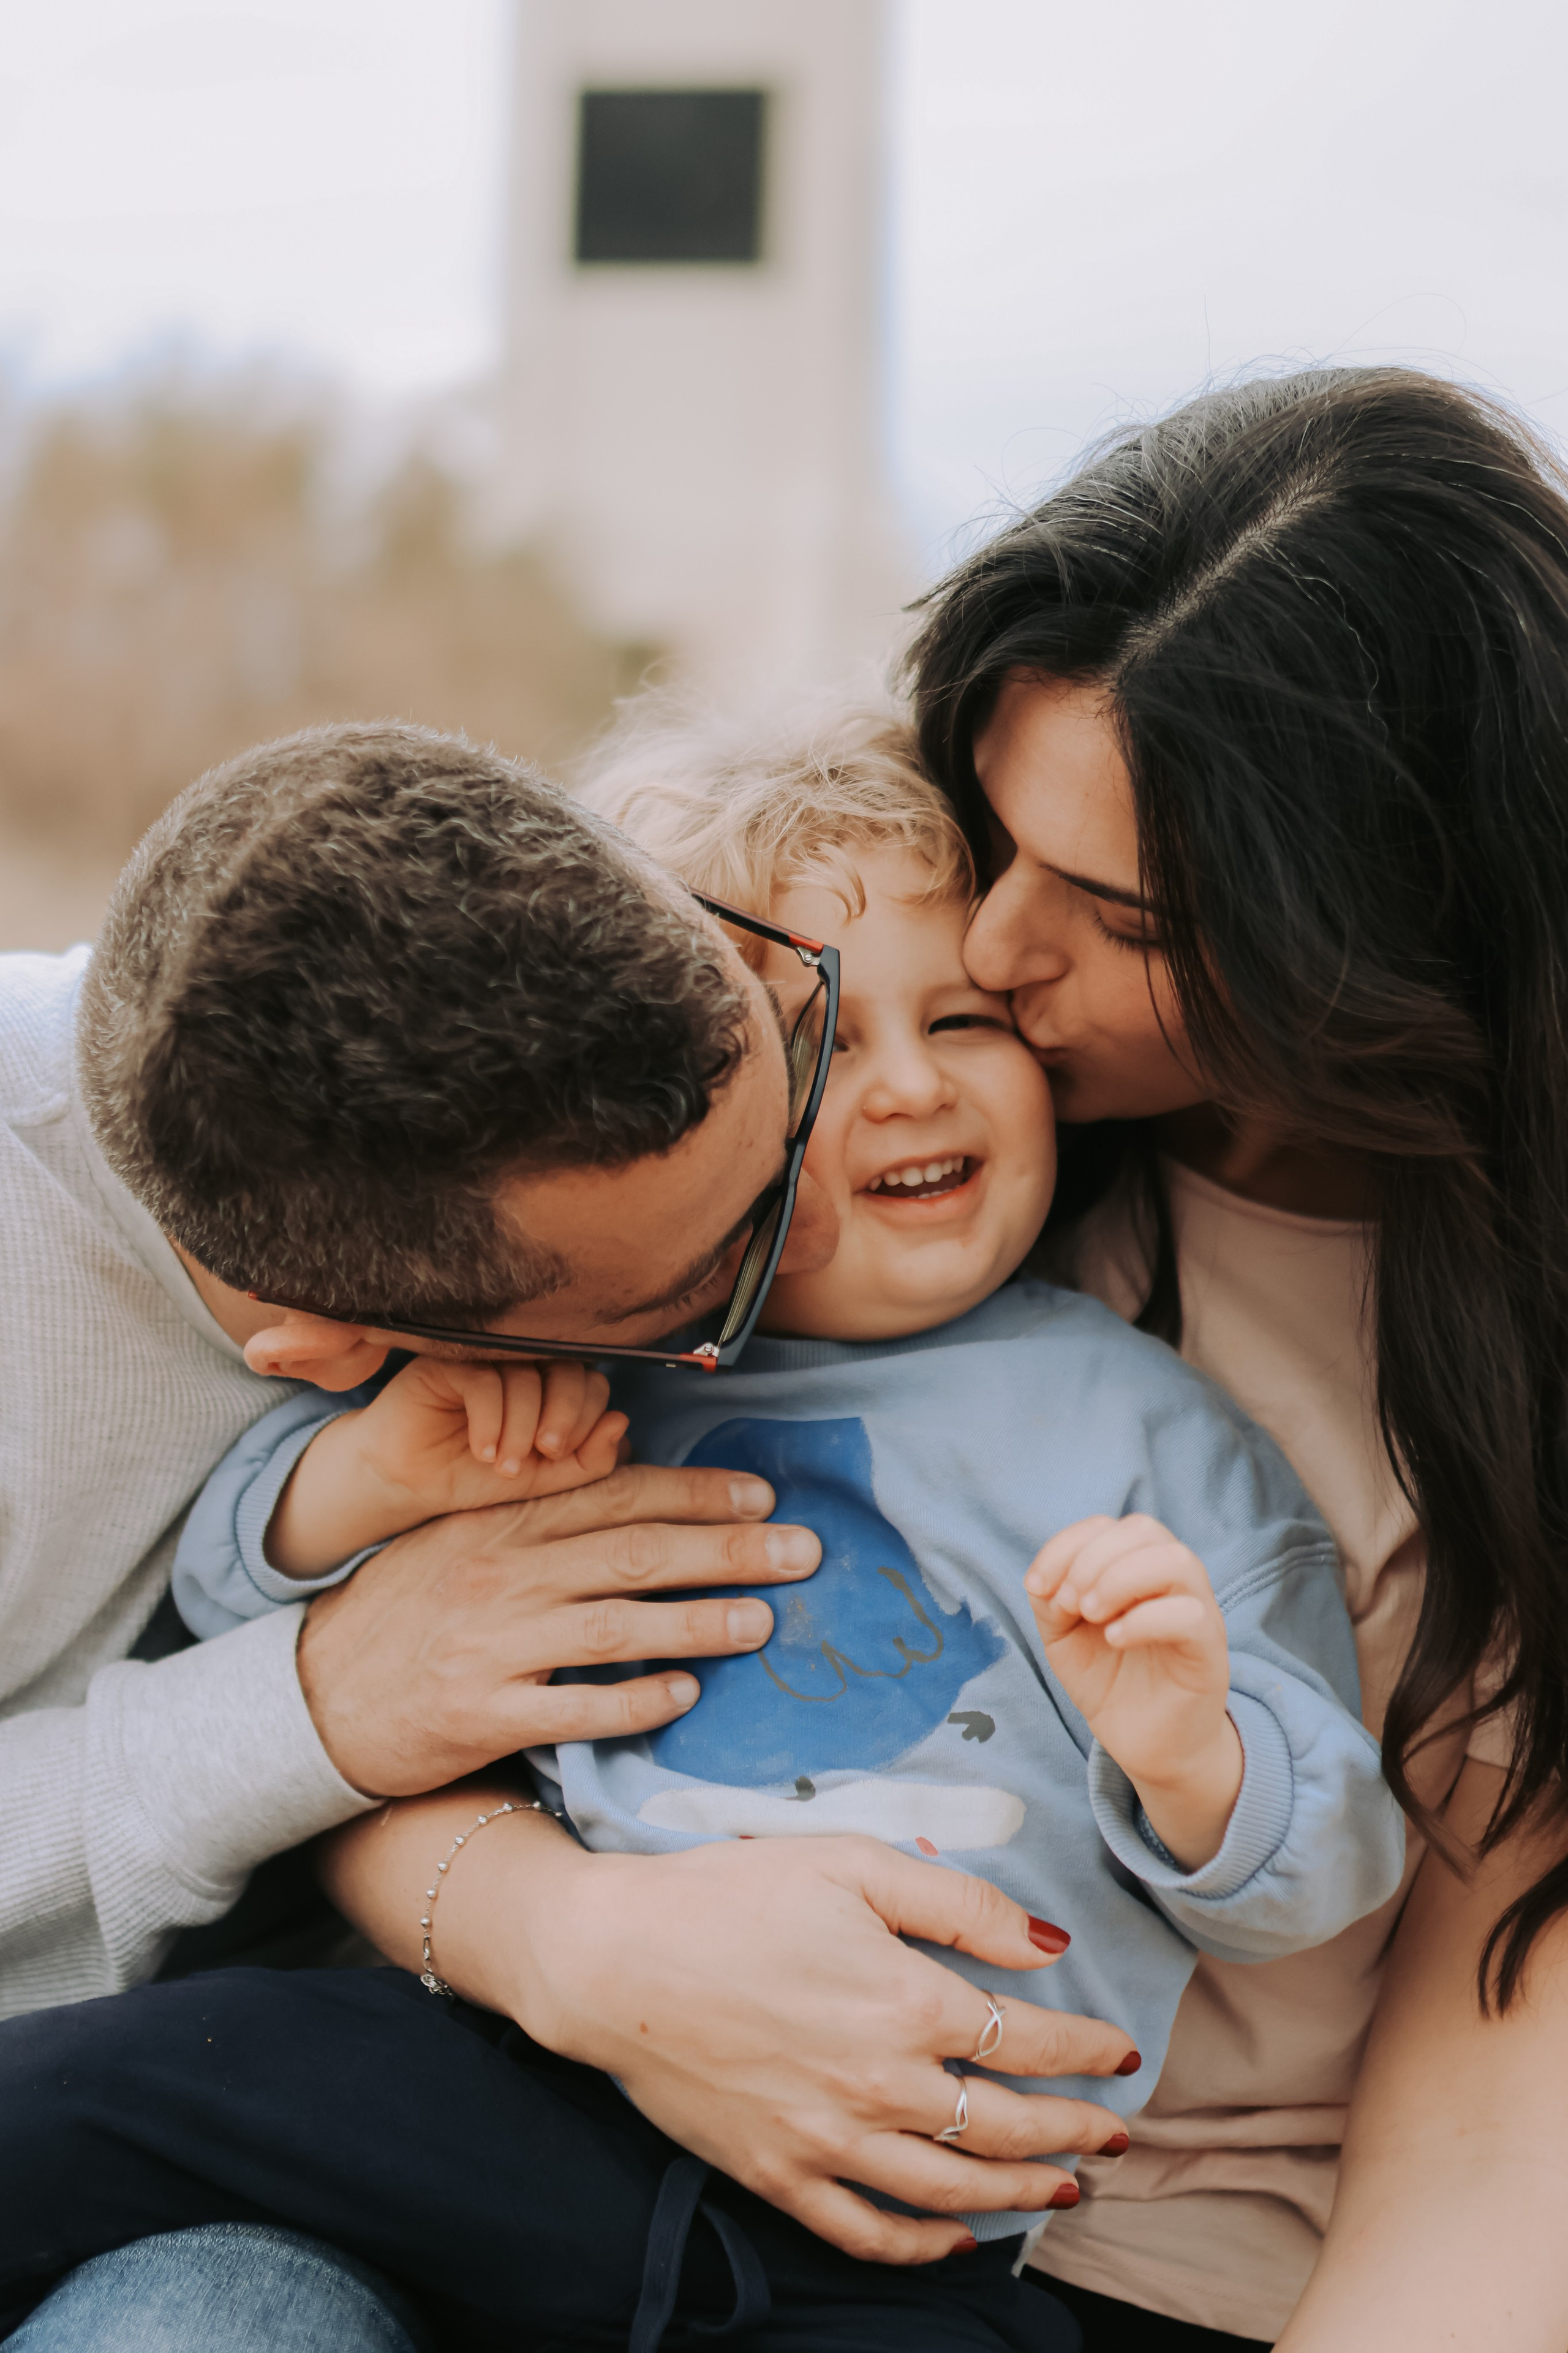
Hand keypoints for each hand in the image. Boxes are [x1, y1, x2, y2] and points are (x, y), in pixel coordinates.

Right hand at [268, 1357, 625, 1576]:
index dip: (587, 1419)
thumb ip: (588, 1459)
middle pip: (568, 1370)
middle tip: (544, 1454)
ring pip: (527, 1376)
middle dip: (564, 1416)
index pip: (593, 1385)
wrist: (410, 1484)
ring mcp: (487, 1360)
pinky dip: (490, 1419)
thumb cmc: (477, 1479)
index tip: (561, 1456)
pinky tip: (481, 1450)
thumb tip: (622, 1421)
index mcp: (554, 1389)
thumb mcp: (543, 1481)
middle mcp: (525, 1366)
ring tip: (502, 1466)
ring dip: (520, 1427)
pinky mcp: (449, 1363)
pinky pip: (484, 1379)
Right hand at [295, 1462, 821, 1795]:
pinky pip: (574, 1707)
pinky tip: (685, 1695)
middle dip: (727, 1551)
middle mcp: (502, 1573)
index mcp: (503, 1522)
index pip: (617, 1495)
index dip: (697, 1494)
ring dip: (699, 1622)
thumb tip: (630, 1473)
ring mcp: (491, 1644)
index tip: (763, 1497)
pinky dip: (635, 1699)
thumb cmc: (405, 1614)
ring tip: (765, 1622)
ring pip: (616, 1625)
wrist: (311, 1697)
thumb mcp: (462, 1540)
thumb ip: (541, 1513)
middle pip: (635, 1553)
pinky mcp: (479, 1713)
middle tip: (802, 1552)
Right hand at [323, 1802, 1140, 2265]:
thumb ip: (958, 1902)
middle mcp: (880, 2086)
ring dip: (1022, 2195)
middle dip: (1075, 2132)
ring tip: (1068, 2187)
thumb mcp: (852, 1862)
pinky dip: (922, 2244)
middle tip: (1117, 2131)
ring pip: (952, 2192)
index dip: (1086, 2048)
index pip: (1029, 2040)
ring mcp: (828, 2140)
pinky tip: (956, 2238)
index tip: (1122, 2050)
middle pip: (1006, 2129)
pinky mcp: (777, 2173)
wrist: (610, 1958)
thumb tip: (1047, 1939)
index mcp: (906, 2001)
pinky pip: (866, 2231)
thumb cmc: (728, 1894)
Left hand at [1026, 1513, 1242, 1866]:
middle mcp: (1173, 1581)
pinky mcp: (1211, 1651)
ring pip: (1177, 1559)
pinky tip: (1115, 1640)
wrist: (1146, 1745)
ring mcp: (1199, 1611)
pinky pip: (1190, 1614)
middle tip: (1070, 1605)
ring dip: (1120, 1579)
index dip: (1065, 1545)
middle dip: (1092, 1559)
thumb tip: (1044, 1580)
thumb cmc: (1110, 1681)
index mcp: (1137, 1568)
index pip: (1107, 1525)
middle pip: (1144, 1528)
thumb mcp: (1064, 1636)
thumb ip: (1051, 1601)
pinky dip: (1144, 1620)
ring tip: (1091, 1616)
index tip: (1037, 1587)